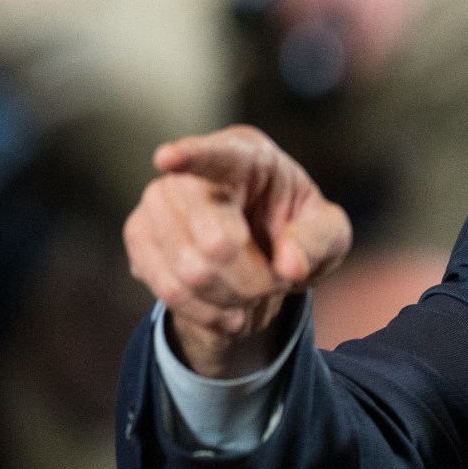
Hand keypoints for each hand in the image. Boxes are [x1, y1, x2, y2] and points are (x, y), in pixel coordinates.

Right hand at [122, 126, 351, 377]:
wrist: (261, 251)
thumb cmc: (297, 229)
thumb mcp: (329, 232)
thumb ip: (318, 241)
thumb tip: (289, 265)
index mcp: (244, 155)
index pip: (215, 156)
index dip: (191, 157)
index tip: (167, 158)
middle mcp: (190, 173)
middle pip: (216, 242)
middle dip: (255, 281)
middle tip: (275, 283)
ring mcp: (156, 202)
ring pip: (190, 273)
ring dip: (233, 299)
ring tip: (254, 294)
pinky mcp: (139, 235)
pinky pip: (167, 290)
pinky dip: (207, 313)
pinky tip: (229, 312)